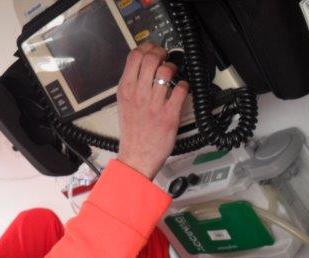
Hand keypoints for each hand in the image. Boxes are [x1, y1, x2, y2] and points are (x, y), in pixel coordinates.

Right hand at [117, 43, 188, 178]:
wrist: (136, 158)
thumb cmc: (132, 133)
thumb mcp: (124, 105)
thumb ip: (131, 85)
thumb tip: (143, 66)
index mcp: (125, 90)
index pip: (134, 56)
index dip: (147, 48)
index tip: (154, 49)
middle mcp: (138, 95)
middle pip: (151, 58)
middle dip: (162, 54)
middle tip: (166, 59)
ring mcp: (154, 105)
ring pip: (166, 71)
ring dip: (173, 68)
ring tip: (174, 75)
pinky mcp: (169, 116)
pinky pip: (180, 90)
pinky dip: (184, 86)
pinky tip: (181, 90)